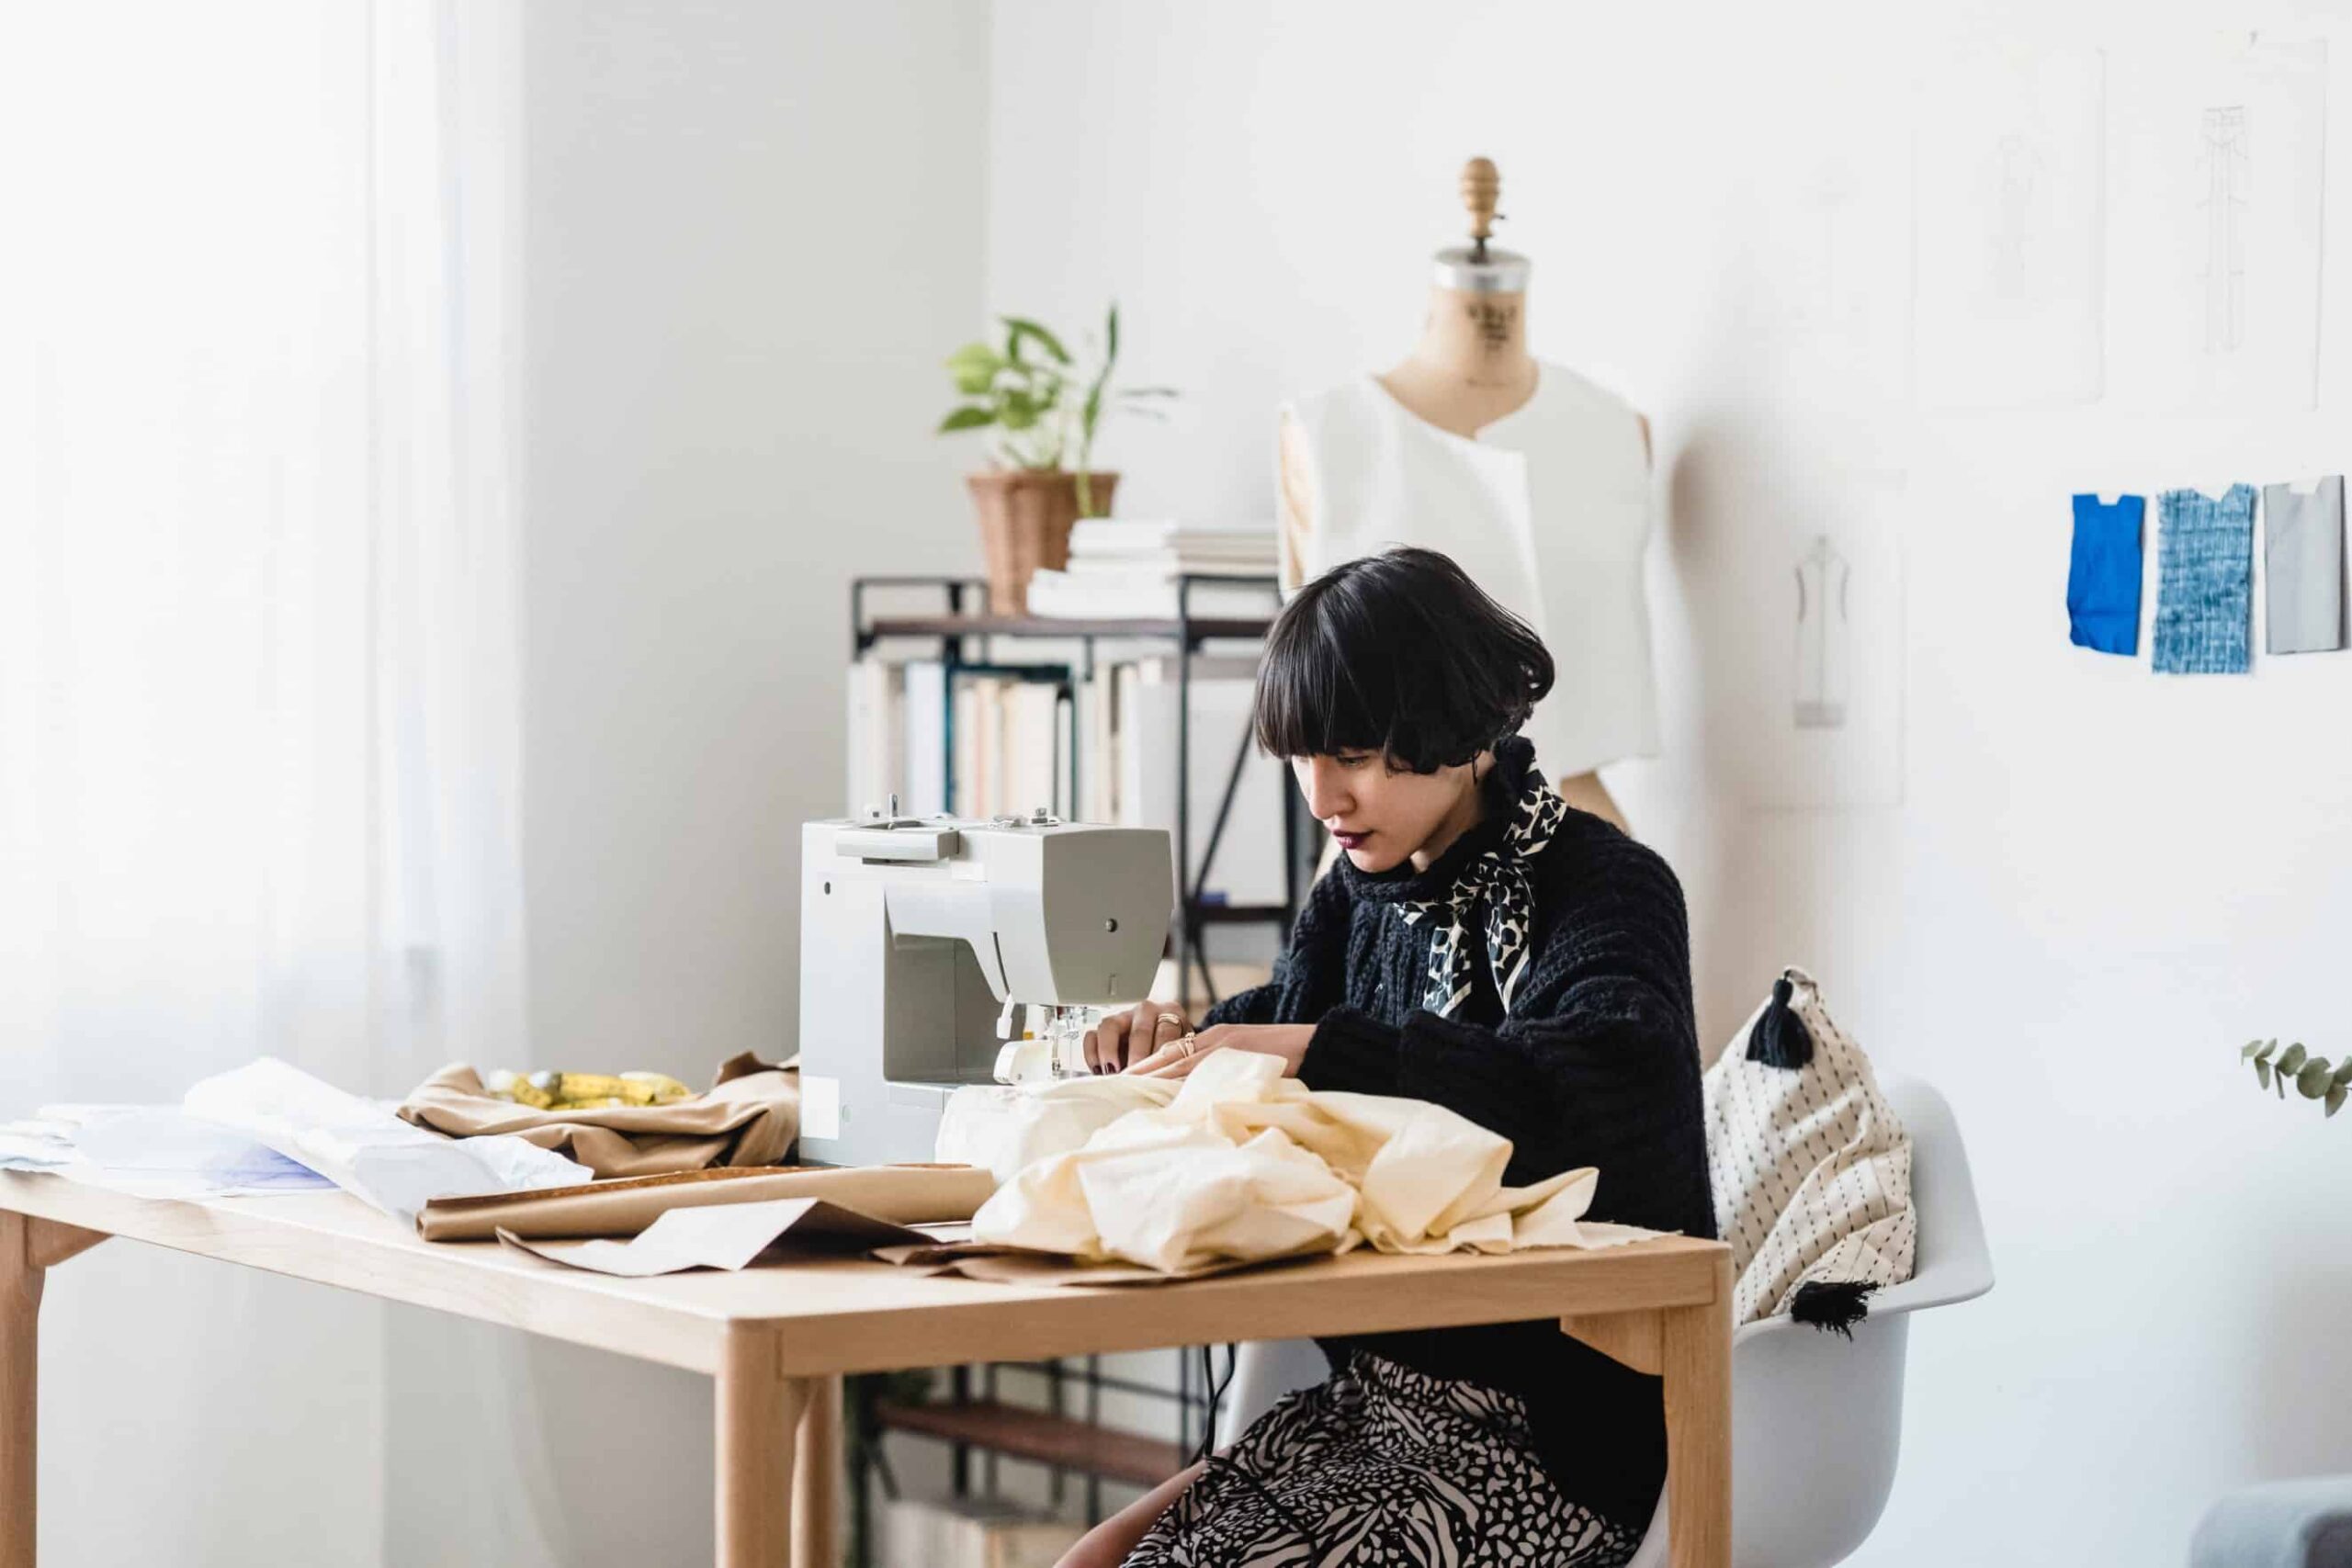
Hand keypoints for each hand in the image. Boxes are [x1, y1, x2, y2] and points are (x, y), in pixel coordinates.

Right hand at [1083, 998, 1191, 1073]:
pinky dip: (1091, 1054)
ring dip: (1109, 1051)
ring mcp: (1122, 1017)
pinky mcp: (1105, 1028)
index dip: (1159, 1053)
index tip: (1156, 1074)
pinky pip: (1091, 1036)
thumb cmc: (1176, 1050)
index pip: (1166, 1030)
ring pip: (1109, 1026)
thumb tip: (1174, 1081)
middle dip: (1136, 1055)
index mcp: (1171, 1013)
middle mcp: (1146, 1011)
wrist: (1165, 1044)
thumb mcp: (1184, 1051)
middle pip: (1139, 1029)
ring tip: (1112, 1072)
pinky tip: (1098, 1070)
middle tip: (1135, 1076)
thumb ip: (1180, 1061)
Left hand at [1126, 1023, 1314, 1079]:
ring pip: (1180, 1060)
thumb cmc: (1285, 1059)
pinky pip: (1203, 1068)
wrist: (1317, 1045)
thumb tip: (1202, 1096)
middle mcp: (1215, 1038)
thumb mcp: (1247, 1063)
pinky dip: (1182, 1078)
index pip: (1174, 1052)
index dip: (1148, 1066)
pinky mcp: (1237, 1053)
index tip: (1125, 1079)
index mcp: (1216, 1038)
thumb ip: (1223, 1073)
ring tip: (1129, 1088)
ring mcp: (1225, 1045)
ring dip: (1153, 1075)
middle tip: (1114, 1084)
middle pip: (1170, 1054)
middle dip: (1141, 1070)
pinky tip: (1165, 1090)